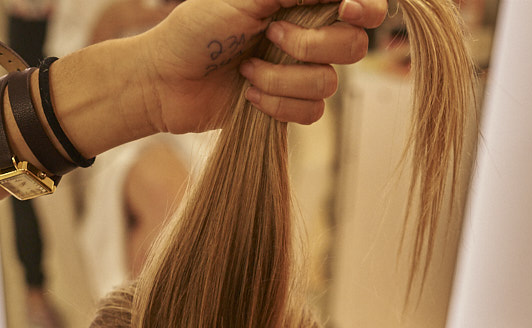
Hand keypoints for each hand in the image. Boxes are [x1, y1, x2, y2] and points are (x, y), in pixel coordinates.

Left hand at [140, 0, 384, 129]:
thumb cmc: (195, 30)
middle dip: (311, 45)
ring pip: (328, 84)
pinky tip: (249, 95)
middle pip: (353, 46)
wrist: (165, 81)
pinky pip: (312, 113)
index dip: (366, 8)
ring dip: (283, 79)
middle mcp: (308, 35)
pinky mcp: (289, 107)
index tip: (347, 9)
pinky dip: (278, 105)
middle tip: (271, 36)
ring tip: (247, 70)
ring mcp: (299, 73)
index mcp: (300, 3)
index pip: (359, 6)